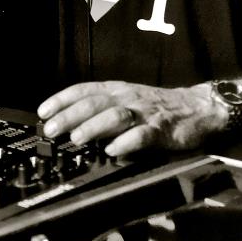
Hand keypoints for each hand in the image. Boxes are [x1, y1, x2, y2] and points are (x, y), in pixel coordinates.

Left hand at [37, 80, 224, 157]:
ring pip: (116, 116)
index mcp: (117, 90)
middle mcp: (128, 98)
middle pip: (95, 103)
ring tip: (78, 138)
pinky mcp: (162, 130)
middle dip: (71, 115)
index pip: (84, 90)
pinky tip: (114, 150)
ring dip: (95, 126)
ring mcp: (145, 114)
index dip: (62, 99)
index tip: (43, 111)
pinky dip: (127, 142)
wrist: (198, 108)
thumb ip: (101, 108)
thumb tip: (67, 122)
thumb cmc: (156, 107)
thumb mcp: (126, 99)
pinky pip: (143, 135)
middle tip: (52, 129)